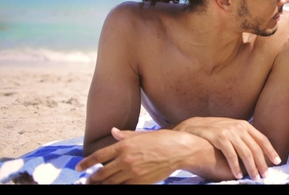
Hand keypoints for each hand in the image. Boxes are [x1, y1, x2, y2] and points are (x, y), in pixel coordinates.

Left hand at [76, 128, 195, 183]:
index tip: (79, 168)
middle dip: (92, 179)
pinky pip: (123, 188)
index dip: (86, 163)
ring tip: (97, 186)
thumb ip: (125, 135)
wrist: (179, 150)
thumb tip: (113, 131)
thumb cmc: (162, 140)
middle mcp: (125, 159)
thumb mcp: (142, 134)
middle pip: (101, 173)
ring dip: (101, 185)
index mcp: (124, 145)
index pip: (98, 156)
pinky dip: (117, 188)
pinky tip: (114, 186)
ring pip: (110, 183)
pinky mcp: (140, 181)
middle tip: (87, 181)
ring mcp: (132, 172)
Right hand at [174, 117, 280, 179]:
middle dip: (262, 163)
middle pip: (255, 148)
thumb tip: (256, 149)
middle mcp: (239, 127)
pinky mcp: (220, 138)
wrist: (194, 127)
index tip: (277, 161)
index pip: (262, 139)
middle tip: (265, 175)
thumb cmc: (214, 131)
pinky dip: (236, 167)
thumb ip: (243, 136)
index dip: (270, 151)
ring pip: (246, 153)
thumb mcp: (231, 128)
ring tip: (254, 178)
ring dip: (251, 168)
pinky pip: (231, 156)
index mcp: (244, 125)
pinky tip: (238, 175)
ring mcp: (229, 132)